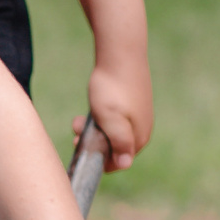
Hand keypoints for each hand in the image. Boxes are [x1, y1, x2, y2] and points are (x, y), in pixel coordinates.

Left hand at [75, 54, 152, 170]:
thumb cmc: (112, 89)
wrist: (121, 54)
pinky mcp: (134, 104)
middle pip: (114, 148)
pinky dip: (101, 118)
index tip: (79, 146)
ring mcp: (139, 116)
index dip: (97, 159)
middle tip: (76, 129)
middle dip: (93, 143)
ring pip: (112, 133)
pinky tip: (92, 108)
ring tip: (78, 119)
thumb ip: (118, 143)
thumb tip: (125, 165)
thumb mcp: (110, 120)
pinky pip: (115, 120)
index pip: (118, 162)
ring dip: (93, 130)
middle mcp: (142, 130)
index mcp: (138, 138)